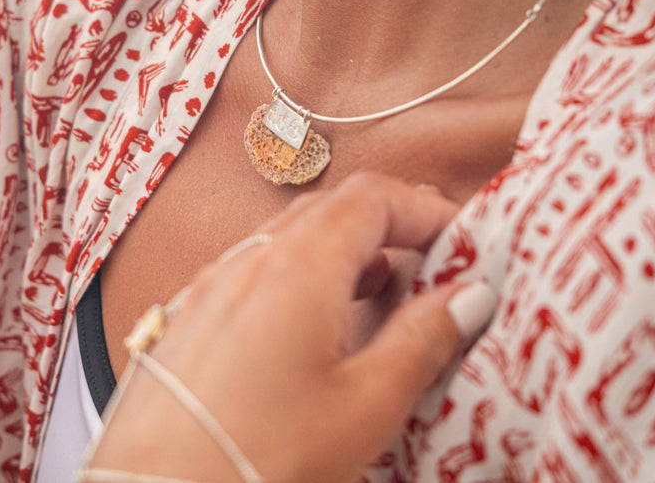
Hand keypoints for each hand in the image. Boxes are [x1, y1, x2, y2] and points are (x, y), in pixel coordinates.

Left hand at [85, 173, 495, 481]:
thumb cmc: (260, 458)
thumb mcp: (365, 406)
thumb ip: (421, 341)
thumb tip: (466, 298)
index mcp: (296, 266)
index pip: (370, 198)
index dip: (422, 208)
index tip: (459, 238)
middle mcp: (246, 261)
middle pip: (326, 209)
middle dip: (384, 224)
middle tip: (428, 262)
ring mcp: (210, 287)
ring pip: (285, 239)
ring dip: (340, 251)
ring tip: (378, 294)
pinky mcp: (188, 318)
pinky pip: (252, 271)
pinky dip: (296, 277)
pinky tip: (310, 326)